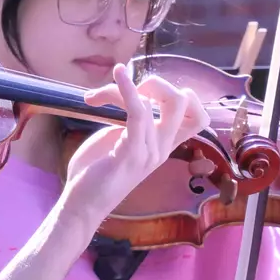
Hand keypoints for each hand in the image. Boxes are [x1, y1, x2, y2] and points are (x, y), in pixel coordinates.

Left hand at [61, 63, 211, 223]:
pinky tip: (118, 73)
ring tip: (95, 97)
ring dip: (120, 89)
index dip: (179, 95)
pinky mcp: (131, 153)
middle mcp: (162, 148)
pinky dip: (128, 88)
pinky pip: (138, 112)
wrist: (81, 205)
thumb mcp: (117, 139)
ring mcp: (150, 151)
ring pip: (155, 103)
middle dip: (156, 84)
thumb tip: (129, 94)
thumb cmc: (95, 172)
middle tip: (124, 91)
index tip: (146, 92)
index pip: (197, 116)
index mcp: (163, 145)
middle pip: (184, 102)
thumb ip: (130, 120)